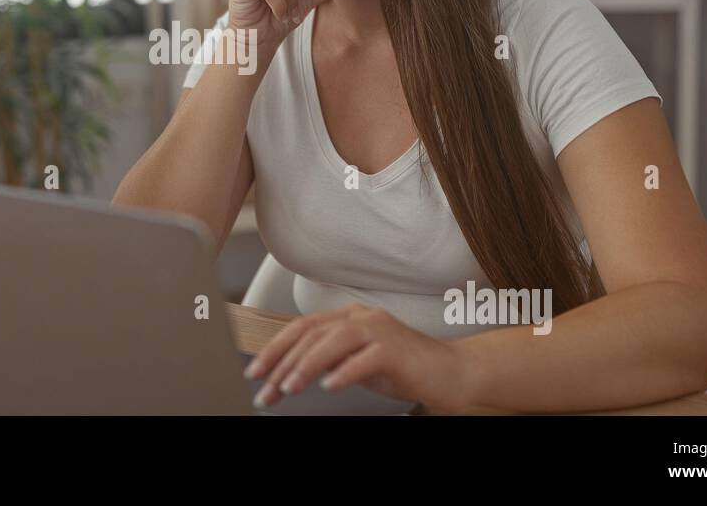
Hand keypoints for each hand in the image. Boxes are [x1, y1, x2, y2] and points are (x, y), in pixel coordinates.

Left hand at [244, 303, 478, 412]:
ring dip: (306, 365)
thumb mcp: (357, 362)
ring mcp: (381, 331)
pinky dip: (344, 372)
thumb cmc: (405, 369)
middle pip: (312, 333)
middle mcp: (362, 317)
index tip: (255, 372)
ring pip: (334, 340)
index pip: (303, 327)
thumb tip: (290, 372)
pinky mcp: (397, 350)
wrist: (452, 374)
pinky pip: (366, 358)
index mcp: (350, 317)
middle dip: (282, 362)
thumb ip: (330, 360)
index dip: (275, 348)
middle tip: (265, 389)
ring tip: (288, 387)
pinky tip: (329, 386)